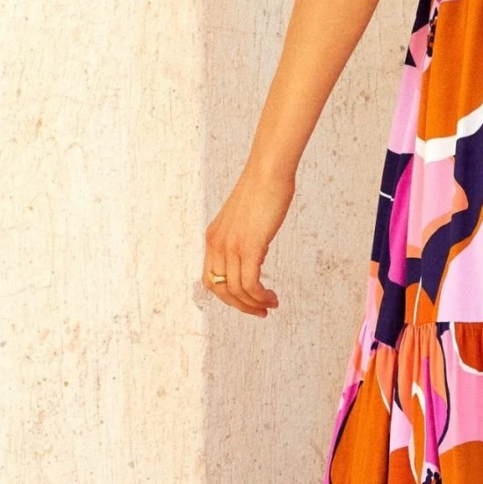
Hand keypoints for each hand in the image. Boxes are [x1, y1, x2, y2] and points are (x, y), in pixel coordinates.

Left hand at [202, 165, 293, 316]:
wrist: (268, 172)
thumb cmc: (262, 189)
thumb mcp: (244, 218)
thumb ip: (243, 235)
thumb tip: (254, 248)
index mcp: (213, 238)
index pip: (210, 280)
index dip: (227, 297)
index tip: (246, 301)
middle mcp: (217, 244)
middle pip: (221, 290)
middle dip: (240, 306)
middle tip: (260, 311)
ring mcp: (231, 246)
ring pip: (236, 291)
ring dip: (254, 303)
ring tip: (271, 304)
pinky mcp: (249, 247)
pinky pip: (250, 284)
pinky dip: (260, 296)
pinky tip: (272, 297)